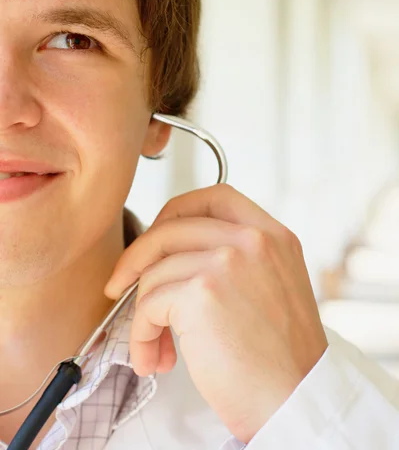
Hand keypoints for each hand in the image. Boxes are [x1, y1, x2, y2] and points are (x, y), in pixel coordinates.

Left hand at [104, 184, 327, 443]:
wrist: (298, 401)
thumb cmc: (281, 357)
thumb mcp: (274, 286)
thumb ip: (237, 258)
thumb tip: (171, 253)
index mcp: (273, 235)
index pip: (215, 198)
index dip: (176, 212)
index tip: (156, 236)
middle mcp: (252, 240)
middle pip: (172, 228)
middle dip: (137, 257)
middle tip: (121, 284)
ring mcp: (227, 261)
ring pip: (155, 271)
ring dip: (143, 313)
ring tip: (155, 347)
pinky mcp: (202, 293)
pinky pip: (148, 304)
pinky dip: (141, 334)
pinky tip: (154, 359)